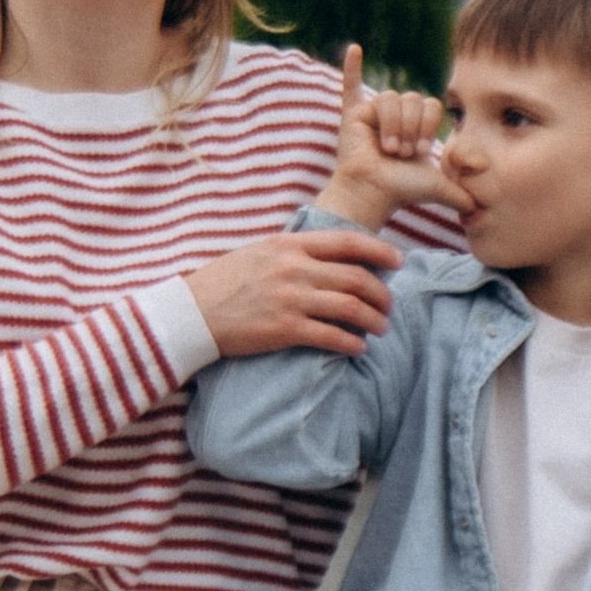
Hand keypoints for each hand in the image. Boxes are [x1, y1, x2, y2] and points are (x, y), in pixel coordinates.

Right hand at [184, 229, 402, 357]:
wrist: (192, 312)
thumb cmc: (224, 281)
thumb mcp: (259, 252)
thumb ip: (294, 251)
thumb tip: (329, 257)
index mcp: (289, 245)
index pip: (348, 242)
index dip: (380, 251)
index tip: (398, 261)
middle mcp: (294, 269)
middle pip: (357, 278)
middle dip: (382, 294)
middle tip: (389, 306)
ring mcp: (290, 299)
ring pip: (351, 308)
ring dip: (374, 320)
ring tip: (380, 328)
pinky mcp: (284, 330)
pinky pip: (331, 337)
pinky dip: (352, 343)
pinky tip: (358, 348)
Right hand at [315, 44, 475, 229]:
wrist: (373, 193)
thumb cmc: (402, 190)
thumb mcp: (439, 187)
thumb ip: (461, 193)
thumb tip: (482, 207)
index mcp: (417, 127)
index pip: (432, 105)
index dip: (428, 126)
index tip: (419, 153)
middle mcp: (397, 116)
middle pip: (413, 98)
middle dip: (411, 127)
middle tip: (401, 153)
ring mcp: (374, 113)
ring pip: (390, 97)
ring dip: (392, 125)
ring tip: (386, 148)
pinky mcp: (353, 113)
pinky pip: (352, 84)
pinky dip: (351, 67)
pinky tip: (354, 50)